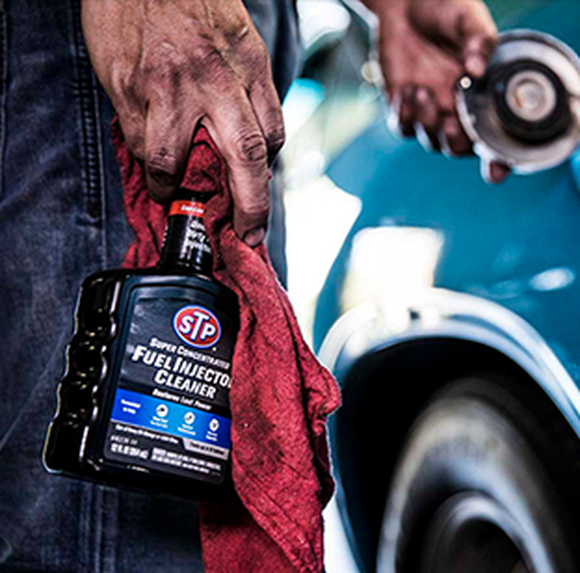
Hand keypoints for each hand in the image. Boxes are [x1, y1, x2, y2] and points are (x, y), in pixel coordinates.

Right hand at [82, 0, 285, 244]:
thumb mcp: (239, 38)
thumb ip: (248, 90)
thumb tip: (251, 139)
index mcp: (247, 65)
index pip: (270, 136)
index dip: (265, 175)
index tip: (256, 196)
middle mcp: (214, 80)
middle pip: (245, 158)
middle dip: (249, 206)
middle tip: (246, 232)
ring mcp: (169, 87)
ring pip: (175, 162)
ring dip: (173, 188)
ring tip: (172, 192)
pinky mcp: (129, 90)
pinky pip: (140, 144)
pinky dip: (147, 161)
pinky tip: (150, 158)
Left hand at [368, 0, 510, 183]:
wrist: (405, 4)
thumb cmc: (444, 10)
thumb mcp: (467, 18)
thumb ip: (478, 40)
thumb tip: (476, 70)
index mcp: (481, 94)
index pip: (492, 134)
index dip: (496, 159)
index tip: (496, 170)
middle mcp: (456, 109)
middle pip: (459, 148)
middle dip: (455, 142)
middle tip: (449, 122)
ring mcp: (429, 111)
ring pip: (430, 142)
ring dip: (426, 122)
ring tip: (421, 89)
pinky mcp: (402, 108)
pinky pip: (403, 128)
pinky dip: (405, 117)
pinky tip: (406, 91)